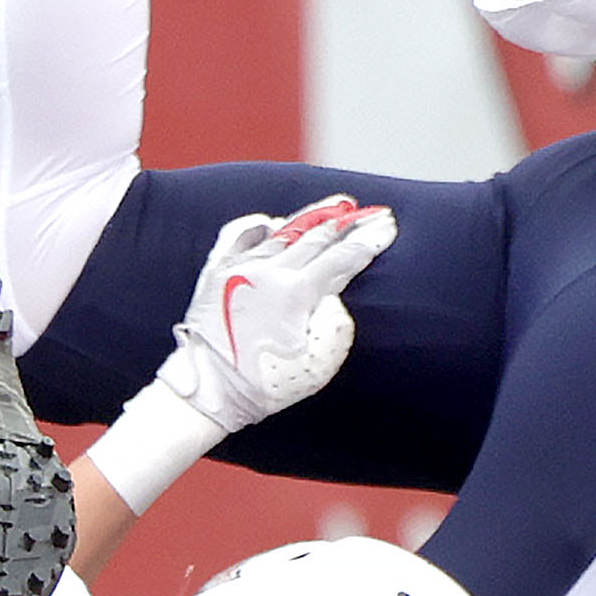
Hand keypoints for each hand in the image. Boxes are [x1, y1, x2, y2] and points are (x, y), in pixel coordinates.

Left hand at [156, 196, 397, 435]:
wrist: (207, 389)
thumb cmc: (266, 384)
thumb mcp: (317, 367)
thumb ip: (336, 325)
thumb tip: (334, 295)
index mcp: (296, 293)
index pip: (342, 257)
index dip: (369, 240)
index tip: (389, 226)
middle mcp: (268, 271)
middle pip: (318, 236)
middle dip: (351, 222)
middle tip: (375, 211)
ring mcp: (239, 267)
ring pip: (285, 230)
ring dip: (315, 217)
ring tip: (338, 205)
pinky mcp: (217, 271)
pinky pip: (241, 234)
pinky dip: (262, 224)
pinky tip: (275, 221)